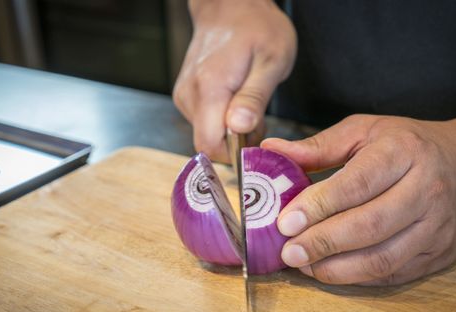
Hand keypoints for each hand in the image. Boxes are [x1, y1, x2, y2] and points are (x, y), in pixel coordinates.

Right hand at [174, 0, 296, 161]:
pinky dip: (222, 122)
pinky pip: (203, 123)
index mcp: (210, 88)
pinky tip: (236, 102)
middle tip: (258, 119)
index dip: (234, 153)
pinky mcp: (185, 97)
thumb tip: (239, 129)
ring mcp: (184, 96)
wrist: (231, 6)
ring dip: (231, 132)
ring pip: (207, 135)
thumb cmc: (256, 28)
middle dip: (237, 143)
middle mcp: (189, 95)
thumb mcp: (271, 61)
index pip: (210, 145)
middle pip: (208, 144)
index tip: (255, 142)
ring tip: (249, 105)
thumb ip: (254, 98)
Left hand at [262, 106, 455, 285]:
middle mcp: (425, 190)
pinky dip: (358, 277)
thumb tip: (271, 150)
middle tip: (288, 251)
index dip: (318, 205)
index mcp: (403, 153)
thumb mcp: (365, 131)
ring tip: (304, 265)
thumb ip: (319, 146)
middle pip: (369, 225)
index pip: (357, 184)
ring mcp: (436, 226)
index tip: (285, 221)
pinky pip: (394, 273)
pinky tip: (330, 270)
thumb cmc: (408, 144)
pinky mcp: (439, 252)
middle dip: (322, 243)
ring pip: (383, 258)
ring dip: (337, 268)